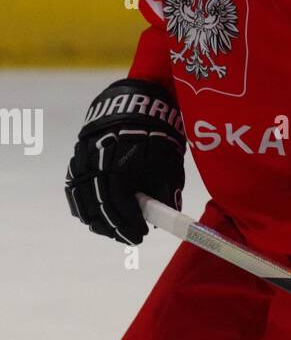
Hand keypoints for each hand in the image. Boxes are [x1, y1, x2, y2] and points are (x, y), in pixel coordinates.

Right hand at [65, 80, 185, 244]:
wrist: (137, 102)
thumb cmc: (157, 133)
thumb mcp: (168, 161)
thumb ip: (165, 191)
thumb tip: (163, 219)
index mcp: (119, 162)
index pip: (118, 202)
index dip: (128, 223)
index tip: (141, 234)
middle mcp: (95, 162)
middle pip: (98, 205)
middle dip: (114, 226)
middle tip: (130, 237)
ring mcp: (82, 159)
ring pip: (82, 199)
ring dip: (97, 219)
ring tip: (113, 230)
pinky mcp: (77, 157)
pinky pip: (74, 187)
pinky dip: (83, 204)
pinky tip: (96, 215)